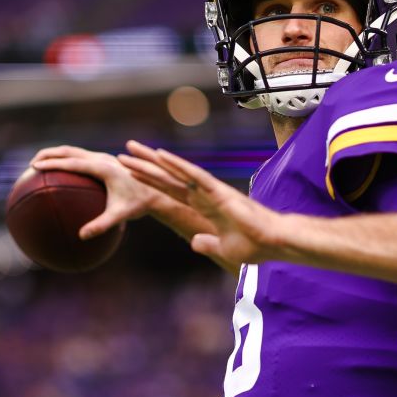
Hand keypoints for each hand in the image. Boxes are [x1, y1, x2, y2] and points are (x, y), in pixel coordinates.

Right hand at [30, 145, 160, 239]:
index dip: (52, 163)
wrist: (156, 191)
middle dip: (49, 154)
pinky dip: (67, 163)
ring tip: (40, 165)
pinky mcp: (104, 162)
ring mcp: (103, 158)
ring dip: (56, 156)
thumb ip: (101, 225)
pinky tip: (60, 175)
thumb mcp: (120, 215)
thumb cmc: (138, 204)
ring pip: (74, 152)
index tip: (35, 166)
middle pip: (69, 151)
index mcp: (103, 167)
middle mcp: (102, 158)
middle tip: (32, 164)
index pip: (72, 163)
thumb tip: (82, 236)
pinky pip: (81, 159)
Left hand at [120, 141, 283, 265]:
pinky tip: (161, 156)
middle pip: (167, 178)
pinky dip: (177, 165)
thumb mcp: (223, 247)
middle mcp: (203, 195)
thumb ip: (207, 243)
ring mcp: (209, 190)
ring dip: (153, 161)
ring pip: (175, 171)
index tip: (131, 174)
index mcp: (202, 207)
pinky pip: (194, 175)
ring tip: (132, 149)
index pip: (169, 192)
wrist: (273, 242)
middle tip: (123, 154)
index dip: (150, 183)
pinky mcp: (218, 191)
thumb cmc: (254, 245)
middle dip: (144, 166)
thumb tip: (195, 242)